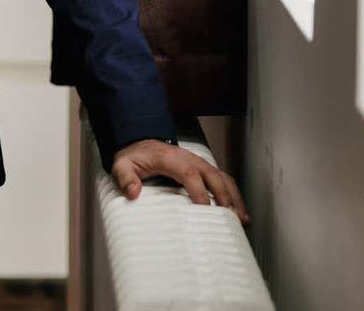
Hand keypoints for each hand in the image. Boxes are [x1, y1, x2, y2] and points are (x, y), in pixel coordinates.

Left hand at [111, 139, 250, 225]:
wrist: (141, 143)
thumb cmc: (135, 156)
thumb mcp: (122, 165)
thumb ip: (125, 178)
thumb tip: (133, 192)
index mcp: (171, 159)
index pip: (189, 174)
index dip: (199, 191)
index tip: (204, 209)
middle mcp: (190, 159)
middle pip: (213, 176)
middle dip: (224, 196)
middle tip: (230, 218)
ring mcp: (199, 164)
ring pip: (223, 178)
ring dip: (234, 198)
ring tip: (242, 220)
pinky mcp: (204, 170)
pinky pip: (223, 181)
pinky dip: (234, 195)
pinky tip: (239, 213)